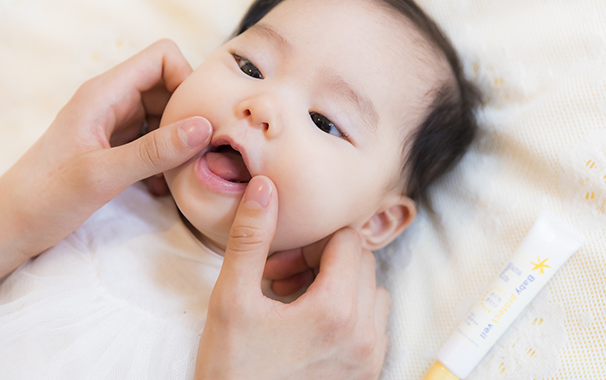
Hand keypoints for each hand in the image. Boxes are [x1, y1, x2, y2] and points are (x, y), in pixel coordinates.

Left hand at [0, 40, 211, 278]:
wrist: (15, 225)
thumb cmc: (46, 197)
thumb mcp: (103, 175)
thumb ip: (154, 151)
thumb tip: (203, 127)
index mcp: (105, 94)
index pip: (162, 58)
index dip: (187, 80)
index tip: (200, 120)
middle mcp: (113, 102)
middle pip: (170, 87)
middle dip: (191, 115)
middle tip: (203, 149)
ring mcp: (116, 125)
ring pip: (167, 116)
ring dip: (182, 140)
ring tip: (184, 170)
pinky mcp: (118, 147)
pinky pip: (156, 140)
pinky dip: (168, 159)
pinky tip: (162, 185)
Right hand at [194, 176, 389, 379]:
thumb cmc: (233, 371)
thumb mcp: (231, 300)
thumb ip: (251, 239)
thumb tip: (265, 188)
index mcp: (336, 310)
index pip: (347, 241)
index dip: (312, 242)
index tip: (280, 261)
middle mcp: (364, 334)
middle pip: (362, 263)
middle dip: (323, 261)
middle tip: (280, 280)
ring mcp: (369, 358)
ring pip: (372, 293)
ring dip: (340, 286)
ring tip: (296, 303)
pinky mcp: (367, 375)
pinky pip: (374, 325)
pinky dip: (350, 314)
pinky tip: (310, 328)